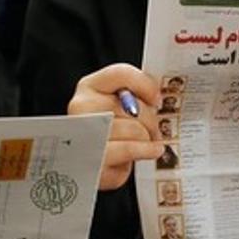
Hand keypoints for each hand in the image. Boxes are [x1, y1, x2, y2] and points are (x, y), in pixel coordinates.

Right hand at [67, 63, 162, 190]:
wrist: (95, 164)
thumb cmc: (112, 132)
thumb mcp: (121, 106)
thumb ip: (135, 94)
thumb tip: (155, 96)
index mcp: (89, 86)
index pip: (120, 74)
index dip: (145, 84)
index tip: (157, 99)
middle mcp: (82, 107)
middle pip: (134, 106)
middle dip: (151, 120)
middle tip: (154, 128)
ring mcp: (85, 133)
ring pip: (135, 129)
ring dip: (148, 138)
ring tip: (147, 142)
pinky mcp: (93, 159)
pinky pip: (129, 149)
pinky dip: (146, 150)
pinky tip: (153, 150)